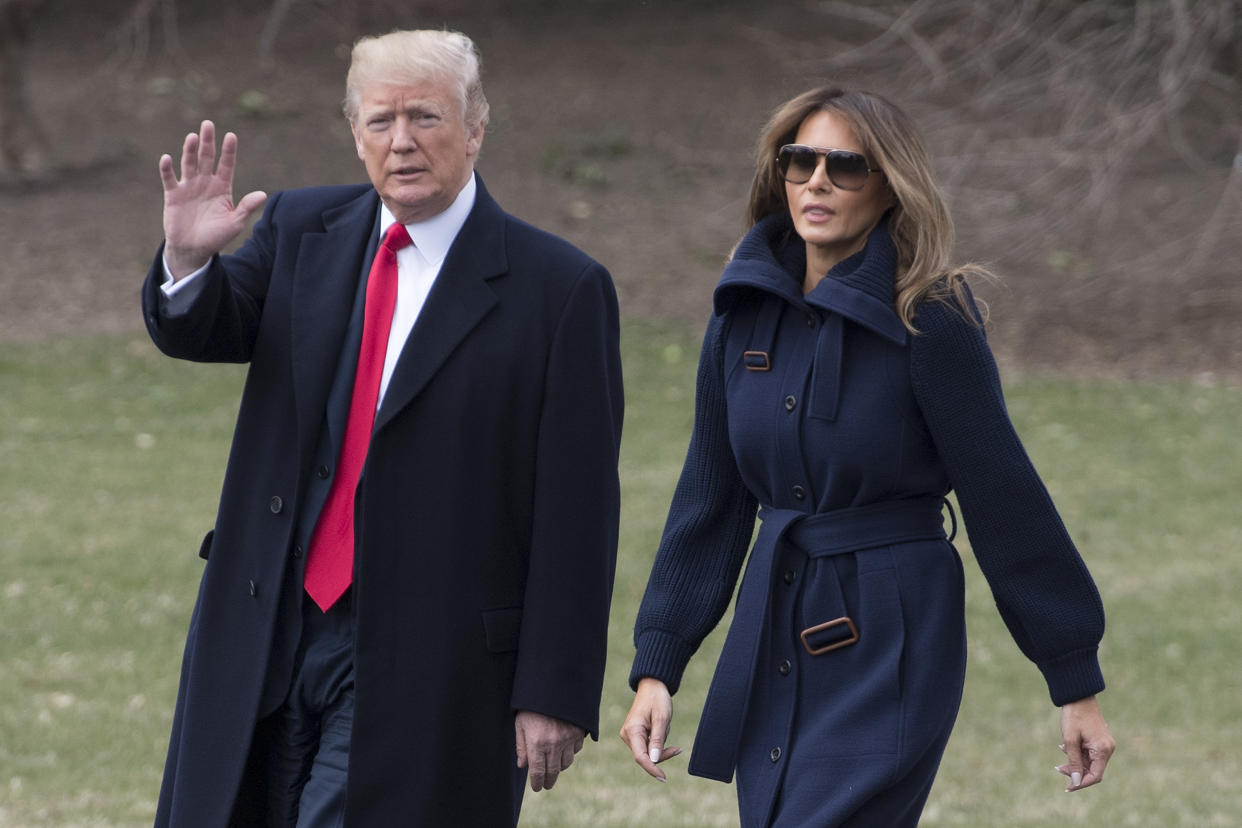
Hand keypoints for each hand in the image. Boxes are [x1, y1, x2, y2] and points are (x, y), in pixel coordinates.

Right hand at [158, 120, 266, 278]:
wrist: (194, 249)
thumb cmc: (216, 236)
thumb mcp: (235, 222)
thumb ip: (246, 207)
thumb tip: (263, 195)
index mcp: (222, 188)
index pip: (226, 165)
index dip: (228, 151)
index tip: (231, 136)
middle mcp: (206, 183)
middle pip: (207, 158)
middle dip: (208, 142)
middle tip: (208, 124)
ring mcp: (189, 187)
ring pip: (189, 163)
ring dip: (190, 150)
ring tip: (193, 137)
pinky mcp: (173, 194)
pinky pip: (169, 179)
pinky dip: (167, 169)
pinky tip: (167, 158)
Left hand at [514, 710, 584, 791]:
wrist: (554, 686)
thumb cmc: (532, 705)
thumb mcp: (520, 723)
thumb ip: (521, 746)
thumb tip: (522, 766)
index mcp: (537, 743)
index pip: (538, 772)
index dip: (537, 783)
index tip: (537, 787)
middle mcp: (553, 744)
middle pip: (553, 771)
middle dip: (549, 781)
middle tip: (546, 785)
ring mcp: (568, 738)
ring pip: (566, 763)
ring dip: (559, 767)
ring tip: (554, 766)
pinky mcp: (578, 732)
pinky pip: (576, 750)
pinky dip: (570, 753)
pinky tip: (564, 749)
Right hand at [619, 677, 681, 781]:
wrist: (652, 686)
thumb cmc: (657, 699)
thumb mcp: (661, 718)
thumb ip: (657, 740)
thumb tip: (655, 760)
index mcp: (632, 731)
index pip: (641, 757)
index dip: (652, 769)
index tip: (664, 777)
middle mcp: (627, 735)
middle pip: (646, 756)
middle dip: (662, 754)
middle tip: (678, 749)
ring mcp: (630, 735)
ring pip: (648, 753)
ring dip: (661, 746)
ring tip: (665, 726)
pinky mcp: (635, 735)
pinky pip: (648, 746)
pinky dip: (658, 743)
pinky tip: (662, 728)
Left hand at [1056, 695, 1115, 790]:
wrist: (1078, 695)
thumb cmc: (1073, 716)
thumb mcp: (1070, 740)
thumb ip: (1074, 762)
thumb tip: (1076, 782)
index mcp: (1103, 749)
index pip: (1095, 776)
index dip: (1081, 783)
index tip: (1068, 787)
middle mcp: (1107, 748)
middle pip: (1093, 770)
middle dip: (1076, 772)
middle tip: (1059, 768)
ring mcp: (1105, 744)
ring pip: (1091, 762)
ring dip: (1075, 763)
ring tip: (1061, 754)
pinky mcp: (1100, 740)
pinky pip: (1090, 754)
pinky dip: (1078, 754)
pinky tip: (1065, 747)